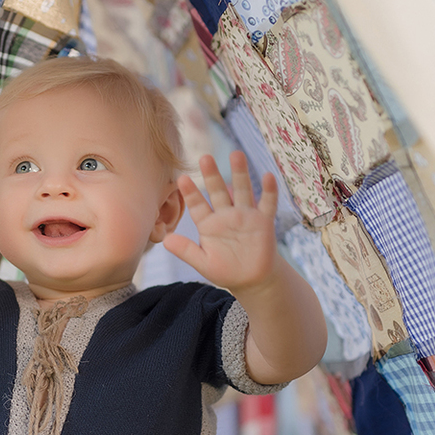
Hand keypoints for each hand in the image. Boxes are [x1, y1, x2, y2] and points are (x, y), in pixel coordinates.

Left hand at [163, 151, 278, 291]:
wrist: (252, 279)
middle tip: (204, 157)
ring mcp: (245, 216)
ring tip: (236, 154)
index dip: (190, 193)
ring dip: (240, 173)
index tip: (182, 179)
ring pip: (242, 190)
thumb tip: (166, 241)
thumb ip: (186, 251)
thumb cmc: (226, 271)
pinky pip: (267, 204)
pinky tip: (267, 176)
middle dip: (212, 175)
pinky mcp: (263, 222)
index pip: (197, 205)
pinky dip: (268, 191)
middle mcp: (226, 215)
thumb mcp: (203, 263)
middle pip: (218, 191)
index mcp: (208, 224)